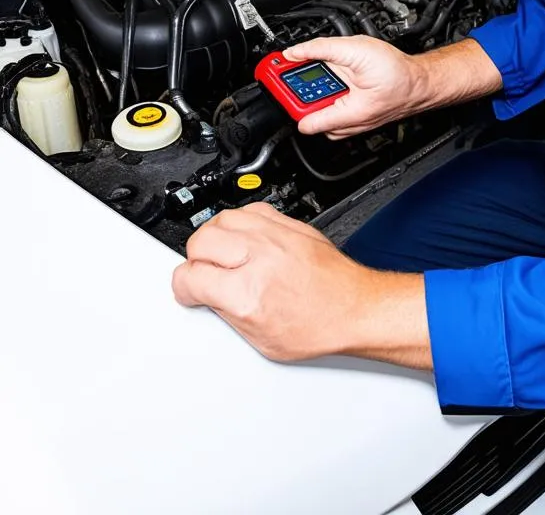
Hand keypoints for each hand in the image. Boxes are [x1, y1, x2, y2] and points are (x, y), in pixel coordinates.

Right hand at [171, 202, 367, 360]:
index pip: (189, 276)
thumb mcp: (260, 340)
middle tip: (207, 274)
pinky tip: (245, 239)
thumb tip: (206, 296)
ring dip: (216, 238)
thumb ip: (226, 312)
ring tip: (224, 255)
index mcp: (247, 293)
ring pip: (223, 219)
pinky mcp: (292, 225)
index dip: (184, 288)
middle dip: (196, 260)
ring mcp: (277, 236)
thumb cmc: (319, 327)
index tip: (191, 292)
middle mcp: (260, 258)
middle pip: (200, 240)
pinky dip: (241, 223)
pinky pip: (251, 209)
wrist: (356, 308)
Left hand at [283, 35, 423, 138]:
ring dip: (314, 87)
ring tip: (327, 69)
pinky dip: (325, 90)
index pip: (300, 117)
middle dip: (301, 85)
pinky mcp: (348, 115)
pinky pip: (326, 106)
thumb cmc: (398, 75)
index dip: (286, 94)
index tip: (278, 76)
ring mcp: (346, 122)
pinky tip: (335, 76)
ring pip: (315, 107)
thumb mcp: (357, 50)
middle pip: (304, 108)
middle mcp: (343, 123)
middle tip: (302, 65)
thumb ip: (322, 50)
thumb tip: (294, 53)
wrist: (419, 83)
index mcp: (344, 114)